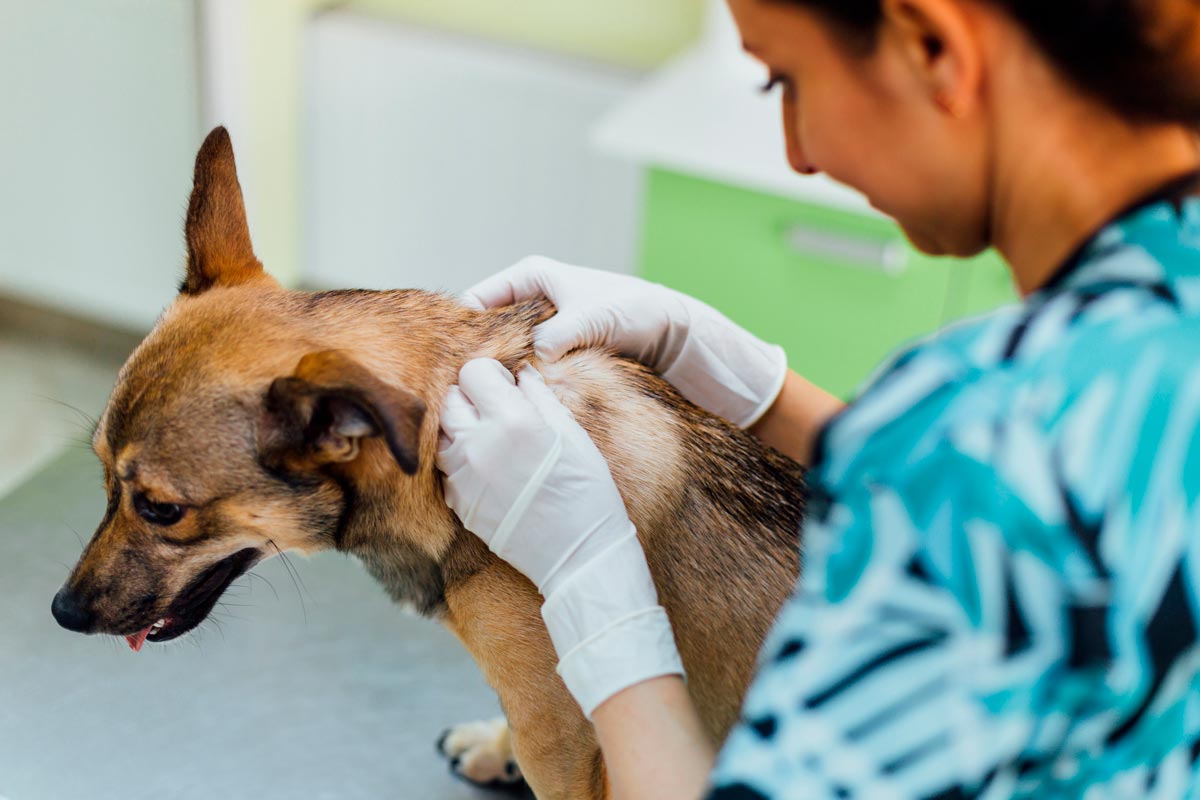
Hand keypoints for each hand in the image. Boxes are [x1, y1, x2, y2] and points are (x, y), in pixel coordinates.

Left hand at [436, 358, 683, 715]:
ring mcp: (464, 476)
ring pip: (443, 435)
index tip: (506, 386)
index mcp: (512, 420)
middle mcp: (479, 444)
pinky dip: (462, 462)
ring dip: (462, 430)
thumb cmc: (586, 492)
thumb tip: (521, 375)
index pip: (473, 373)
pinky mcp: (459, 503)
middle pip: (450, 399)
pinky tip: (491, 470)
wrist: (578, 555)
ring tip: (492, 440)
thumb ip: (540, 398)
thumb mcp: (572, 435)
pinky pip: (447, 469)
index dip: (491, 375)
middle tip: (498, 411)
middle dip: (471, 398)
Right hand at [463, 256, 787, 427]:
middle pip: (484, 328)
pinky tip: (513, 403)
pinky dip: (518, 379)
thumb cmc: (634, 311)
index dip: (461, 330)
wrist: (669, 330)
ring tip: (486, 400)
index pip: (476, 300)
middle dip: (476, 355)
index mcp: (529, 275)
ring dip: (498, 372)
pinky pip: (524, 363)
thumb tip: (536, 351)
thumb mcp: (594, 318)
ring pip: (503, 349)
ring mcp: (539, 323)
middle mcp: (528, 296)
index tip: (454, 363)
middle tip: (464, 389)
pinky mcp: (552, 347)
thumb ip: (562, 332)